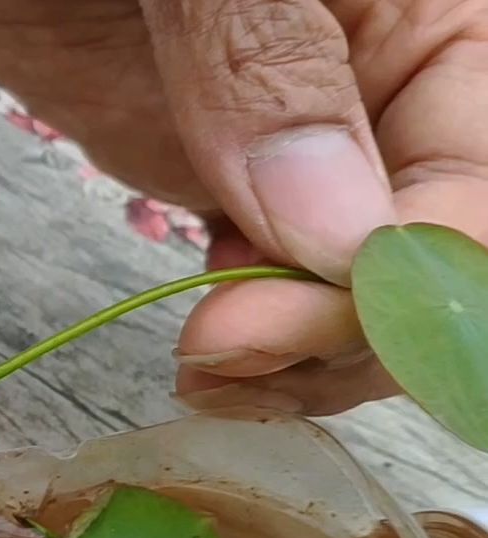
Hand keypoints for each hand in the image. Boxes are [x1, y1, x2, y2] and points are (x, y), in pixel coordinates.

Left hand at [0, 0, 483, 414]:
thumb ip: (268, 59)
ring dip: (301, 354)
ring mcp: (308, 137)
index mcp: (435, 13)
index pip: (479, 183)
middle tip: (222, 357)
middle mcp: (389, 85)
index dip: (402, 275)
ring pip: (357, 285)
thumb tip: (334, 227)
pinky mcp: (229, 174)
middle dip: (345, 329)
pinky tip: (206, 359)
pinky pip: (275, 277)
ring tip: (207, 372)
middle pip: (428, 253)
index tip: (278, 321)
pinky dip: (250, 335)